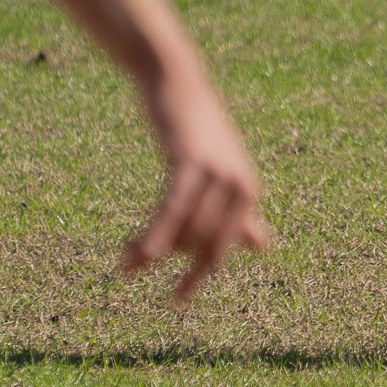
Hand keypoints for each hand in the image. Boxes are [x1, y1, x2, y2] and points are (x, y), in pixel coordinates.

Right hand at [122, 69, 268, 305]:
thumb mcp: (224, 174)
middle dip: (167, 262)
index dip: (197, 275)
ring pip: (186, 228)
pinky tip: (141, 256)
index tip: (176, 301)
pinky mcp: (192, 161)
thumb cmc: (199, 132)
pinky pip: (174, 207)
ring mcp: (219, 173)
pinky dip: (157, 233)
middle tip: (129, 268)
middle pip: (202, 242)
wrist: (178, 84)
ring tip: (124, 265)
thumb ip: (240, 213)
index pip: (223, 248)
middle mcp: (240, 184)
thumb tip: (263, 248)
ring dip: (151, 250)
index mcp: (248, 192)